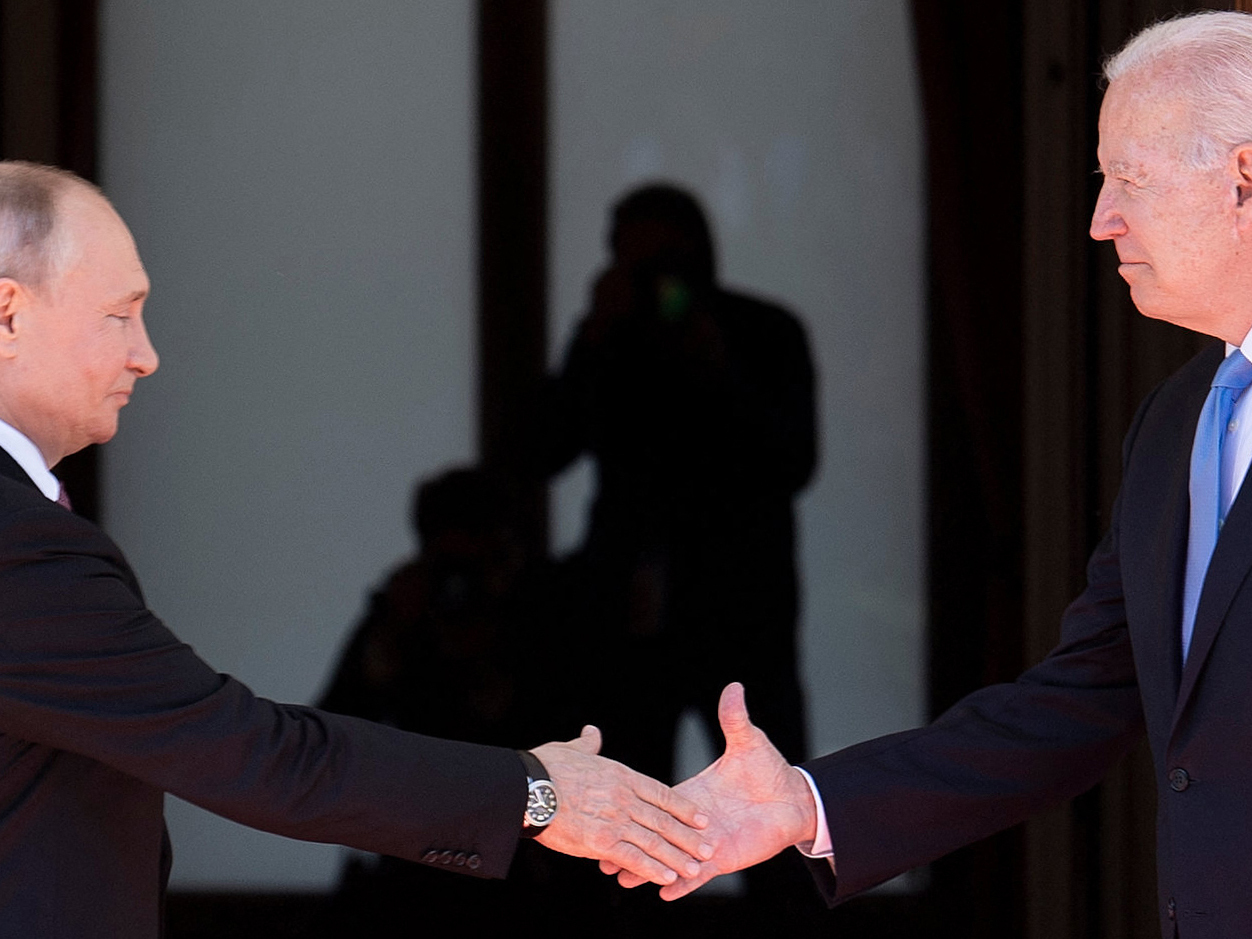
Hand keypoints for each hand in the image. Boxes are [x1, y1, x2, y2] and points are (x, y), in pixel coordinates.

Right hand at [531, 725, 713, 886]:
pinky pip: (633, 858)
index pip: (661, 793)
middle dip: (688, 837)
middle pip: (664, 820)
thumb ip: (588, 744)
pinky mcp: (601, 842)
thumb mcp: (572, 749)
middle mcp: (624, 798)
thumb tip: (593, 732)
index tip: (700, 818)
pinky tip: (668, 878)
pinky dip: (652, 869)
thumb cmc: (545, 767)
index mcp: (621, 776)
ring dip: (677, 857)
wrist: (527, 787)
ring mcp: (615, 820)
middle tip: (709, 848)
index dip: (683, 807)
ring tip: (696, 868)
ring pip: (654, 841)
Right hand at [603, 682, 817, 899]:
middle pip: (654, 834)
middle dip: (629, 843)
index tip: (608, 809)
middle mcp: (694, 821)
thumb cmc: (768, 770)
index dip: (633, 808)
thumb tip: (734, 686)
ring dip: (648, 869)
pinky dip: (683, 884)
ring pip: (670, 858)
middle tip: (602, 853)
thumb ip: (734, 719)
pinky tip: (666, 892)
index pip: (657, 802)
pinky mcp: (723, 860)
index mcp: (692, 793)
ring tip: (623, 878)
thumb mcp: (748, 743)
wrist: (794, 799)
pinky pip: (699, 876)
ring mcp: (706, 843)